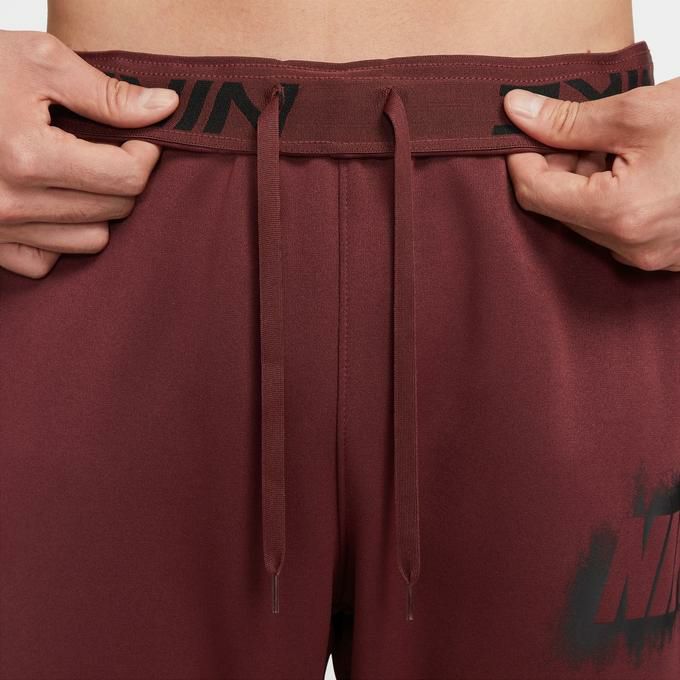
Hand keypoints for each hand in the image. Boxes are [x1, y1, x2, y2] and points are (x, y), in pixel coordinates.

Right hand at [0, 30, 179, 278]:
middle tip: (112, 149)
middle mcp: (12, 203)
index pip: (127, 177)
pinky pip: (48, 261)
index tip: (141, 137)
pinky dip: (59, 237)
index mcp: (29, 156)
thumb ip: (106, 93)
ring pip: (91, 241)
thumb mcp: (37, 61)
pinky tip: (52, 203)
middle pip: (115, 209)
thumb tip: (166, 108)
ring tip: (81, 174)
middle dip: (125, 177)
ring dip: (98, 209)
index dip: (146, 154)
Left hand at [503, 77, 679, 270]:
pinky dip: (610, 198)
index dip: (521, 158)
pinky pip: (616, 228)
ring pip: (586, 219)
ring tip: (614, 146)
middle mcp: (629, 246)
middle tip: (574, 130)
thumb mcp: (638, 112)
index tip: (523, 130)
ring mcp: (649, 256)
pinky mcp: (665, 255)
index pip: (534, 192)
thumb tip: (515, 111)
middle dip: (557, 167)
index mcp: (618, 215)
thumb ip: (568, 120)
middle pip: (559, 208)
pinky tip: (633, 168)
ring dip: (585, 182)